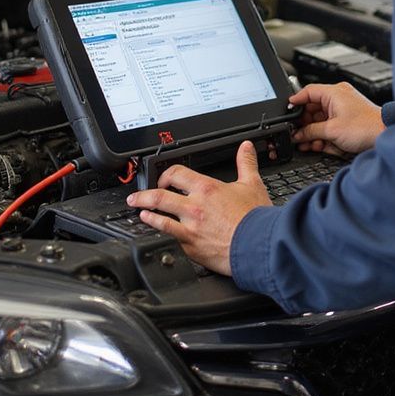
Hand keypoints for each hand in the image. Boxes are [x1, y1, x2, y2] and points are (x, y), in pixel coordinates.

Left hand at [126, 141, 269, 275]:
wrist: (258, 245)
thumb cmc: (256, 218)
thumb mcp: (252, 184)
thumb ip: (246, 163)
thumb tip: (246, 147)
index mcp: (207, 189)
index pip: (177, 174)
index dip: (166, 174)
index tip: (164, 178)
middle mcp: (194, 207)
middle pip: (160, 196)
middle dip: (144, 195)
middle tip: (136, 197)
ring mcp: (190, 228)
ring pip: (159, 219)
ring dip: (147, 214)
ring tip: (140, 213)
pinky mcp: (191, 248)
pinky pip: (171, 239)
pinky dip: (161, 234)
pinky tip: (156, 234)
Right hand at [289, 82, 385, 157]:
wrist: (385, 137)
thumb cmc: (366, 127)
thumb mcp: (331, 130)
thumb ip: (310, 131)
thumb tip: (298, 134)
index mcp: (334, 92)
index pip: (308, 92)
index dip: (295, 101)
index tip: (287, 111)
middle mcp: (338, 98)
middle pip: (312, 109)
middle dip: (304, 124)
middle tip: (296, 135)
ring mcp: (343, 110)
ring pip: (320, 120)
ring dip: (312, 133)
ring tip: (305, 144)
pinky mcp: (346, 122)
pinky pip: (329, 126)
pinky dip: (322, 136)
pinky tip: (316, 146)